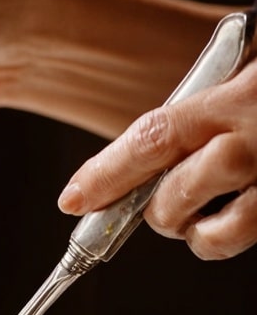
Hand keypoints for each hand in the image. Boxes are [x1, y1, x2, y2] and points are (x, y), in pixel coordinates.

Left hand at [58, 59, 256, 259]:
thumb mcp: (245, 75)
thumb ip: (199, 109)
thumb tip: (137, 160)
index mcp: (240, 91)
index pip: (154, 136)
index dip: (107, 174)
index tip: (74, 198)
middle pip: (173, 190)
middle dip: (153, 208)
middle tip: (158, 203)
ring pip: (210, 227)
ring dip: (192, 229)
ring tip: (204, 211)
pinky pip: (242, 236)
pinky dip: (224, 238)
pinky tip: (232, 217)